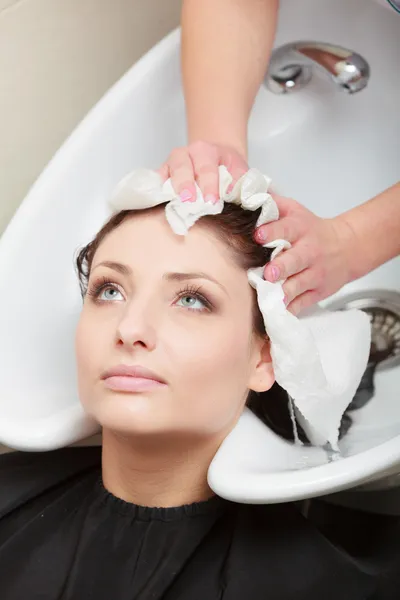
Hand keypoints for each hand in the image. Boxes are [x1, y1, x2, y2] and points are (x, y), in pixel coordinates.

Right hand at [159, 141, 247, 202]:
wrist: (217, 157)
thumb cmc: (228, 168)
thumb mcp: (239, 171)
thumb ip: (239, 182)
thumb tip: (234, 194)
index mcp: (206, 151)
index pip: (207, 168)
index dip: (209, 185)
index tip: (211, 201)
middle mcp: (186, 153)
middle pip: (183, 167)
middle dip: (186, 184)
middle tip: (190, 201)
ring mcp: (172, 163)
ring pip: (168, 172)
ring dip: (171, 188)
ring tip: (175, 203)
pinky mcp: (163, 173)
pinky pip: (157, 179)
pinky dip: (158, 189)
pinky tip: (160, 202)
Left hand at [254, 196, 354, 314]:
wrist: (346, 248)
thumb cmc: (310, 229)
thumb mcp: (294, 210)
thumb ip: (272, 203)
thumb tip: (246, 192)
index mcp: (300, 229)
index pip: (286, 228)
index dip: (272, 232)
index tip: (258, 235)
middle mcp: (308, 252)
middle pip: (294, 261)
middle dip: (281, 267)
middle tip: (269, 272)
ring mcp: (314, 274)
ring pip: (297, 286)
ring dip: (283, 293)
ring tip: (269, 298)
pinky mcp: (317, 292)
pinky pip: (301, 304)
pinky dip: (288, 311)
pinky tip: (275, 315)